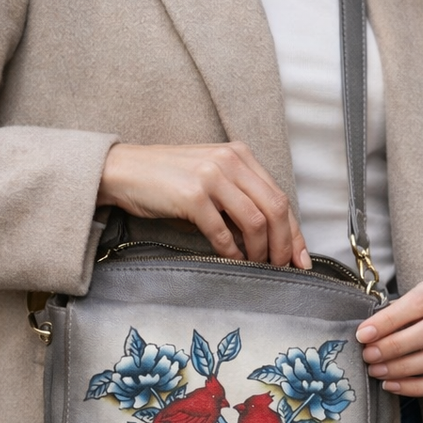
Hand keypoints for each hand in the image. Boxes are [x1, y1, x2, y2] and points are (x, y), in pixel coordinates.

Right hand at [98, 142, 309, 267]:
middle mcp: (229, 161)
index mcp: (239, 155)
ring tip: (257, 265)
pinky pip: (223, 232)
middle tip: (284, 267)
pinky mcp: (192, 196)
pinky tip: (233, 260)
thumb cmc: (165, 178)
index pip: (279, 196)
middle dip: (285, 244)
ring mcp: (211, 177)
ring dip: (260, 251)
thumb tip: (268, 236)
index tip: (300, 257)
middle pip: (275, 208)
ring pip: (255, 221)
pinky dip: (232, 252)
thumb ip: (238, 195)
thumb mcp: (210, 176)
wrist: (122, 170)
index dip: (294, 231)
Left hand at [355, 280, 422, 396]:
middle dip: (396, 346)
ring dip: (404, 368)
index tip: (363, 334)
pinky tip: (394, 385)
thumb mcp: (406, 307)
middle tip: (369, 356)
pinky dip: (417, 387)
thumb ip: (389, 317)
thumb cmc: (421, 317)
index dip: (389, 319)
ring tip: (378, 372)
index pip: (417, 302)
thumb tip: (364, 336)